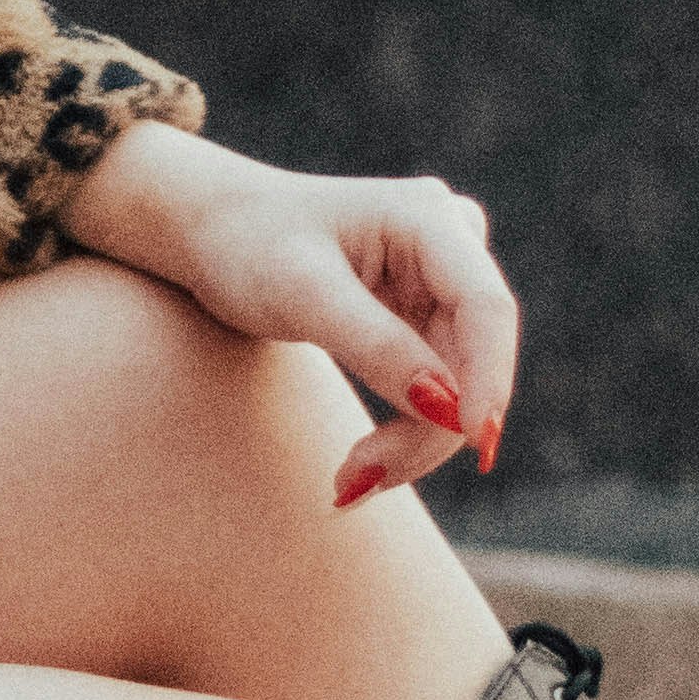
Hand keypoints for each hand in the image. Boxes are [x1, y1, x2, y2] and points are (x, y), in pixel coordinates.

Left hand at [60, 120, 521, 509]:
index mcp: (425, 217)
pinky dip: (405, 426)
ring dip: (415, 438)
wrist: (210, 232)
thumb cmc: (246, 246)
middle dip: (431, 427)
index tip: (470, 445)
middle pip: (474, 353)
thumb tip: (448, 408)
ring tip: (350, 481)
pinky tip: (363, 462)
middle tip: (362, 482)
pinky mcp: (425, 311)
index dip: (488, 377)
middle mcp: (449, 242)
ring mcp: (440, 278)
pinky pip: (438, 383)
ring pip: (460, 379)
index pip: (484, 305)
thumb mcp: (301, 295)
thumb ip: (377, 346)